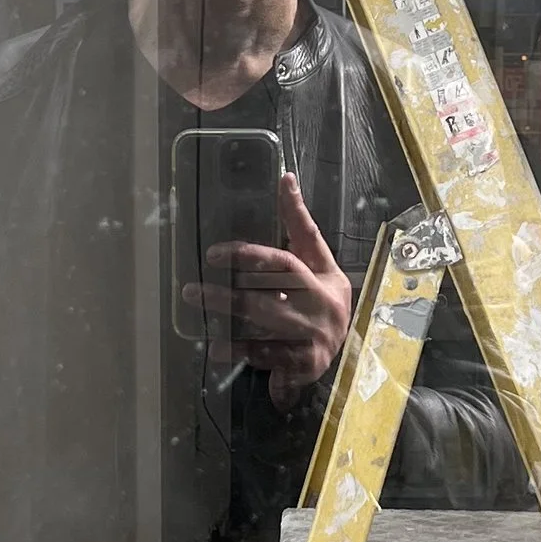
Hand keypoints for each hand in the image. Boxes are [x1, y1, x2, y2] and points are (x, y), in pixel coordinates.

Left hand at [195, 172, 350, 408]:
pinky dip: (244, 353)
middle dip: (230, 292)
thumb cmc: (324, 294)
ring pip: (268, 324)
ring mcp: (315, 336)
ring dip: (231, 317)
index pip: (285, 261)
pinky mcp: (306, 364)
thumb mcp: (319, 259)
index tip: (213, 253)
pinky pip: (271, 357)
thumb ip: (300, 223)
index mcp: (322, 277)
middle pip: (271, 294)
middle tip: (190, 290)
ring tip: (201, 312)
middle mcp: (320, 305)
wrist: (349, 349)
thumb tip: (286, 177)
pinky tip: (218, 348)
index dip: (250, 255)